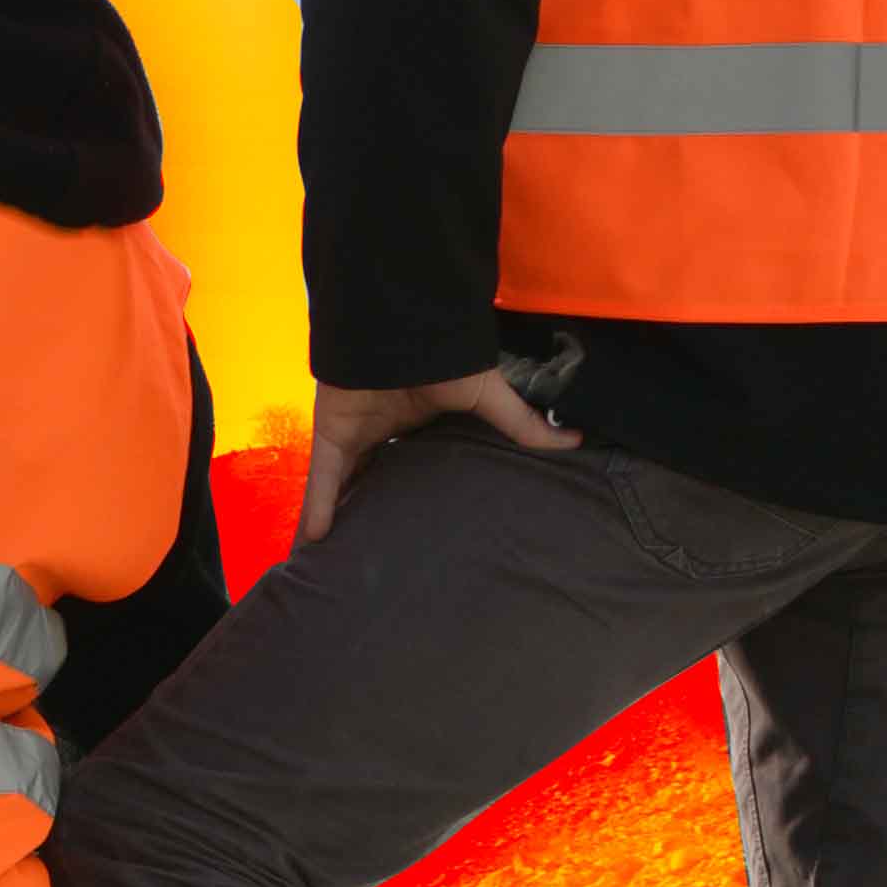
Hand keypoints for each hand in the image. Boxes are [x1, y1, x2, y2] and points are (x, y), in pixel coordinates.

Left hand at [302, 366, 578, 545]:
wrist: (403, 327)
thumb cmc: (446, 357)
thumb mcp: (490, 397)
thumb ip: (522, 424)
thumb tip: (574, 443)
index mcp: (423, 423)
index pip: (420, 465)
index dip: (419, 492)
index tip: (424, 528)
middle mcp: (387, 431)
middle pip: (380, 479)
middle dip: (376, 510)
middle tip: (377, 551)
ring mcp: (358, 432)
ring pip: (346, 483)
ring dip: (341, 515)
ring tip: (336, 559)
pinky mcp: (333, 432)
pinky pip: (323, 476)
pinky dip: (317, 505)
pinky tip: (312, 542)